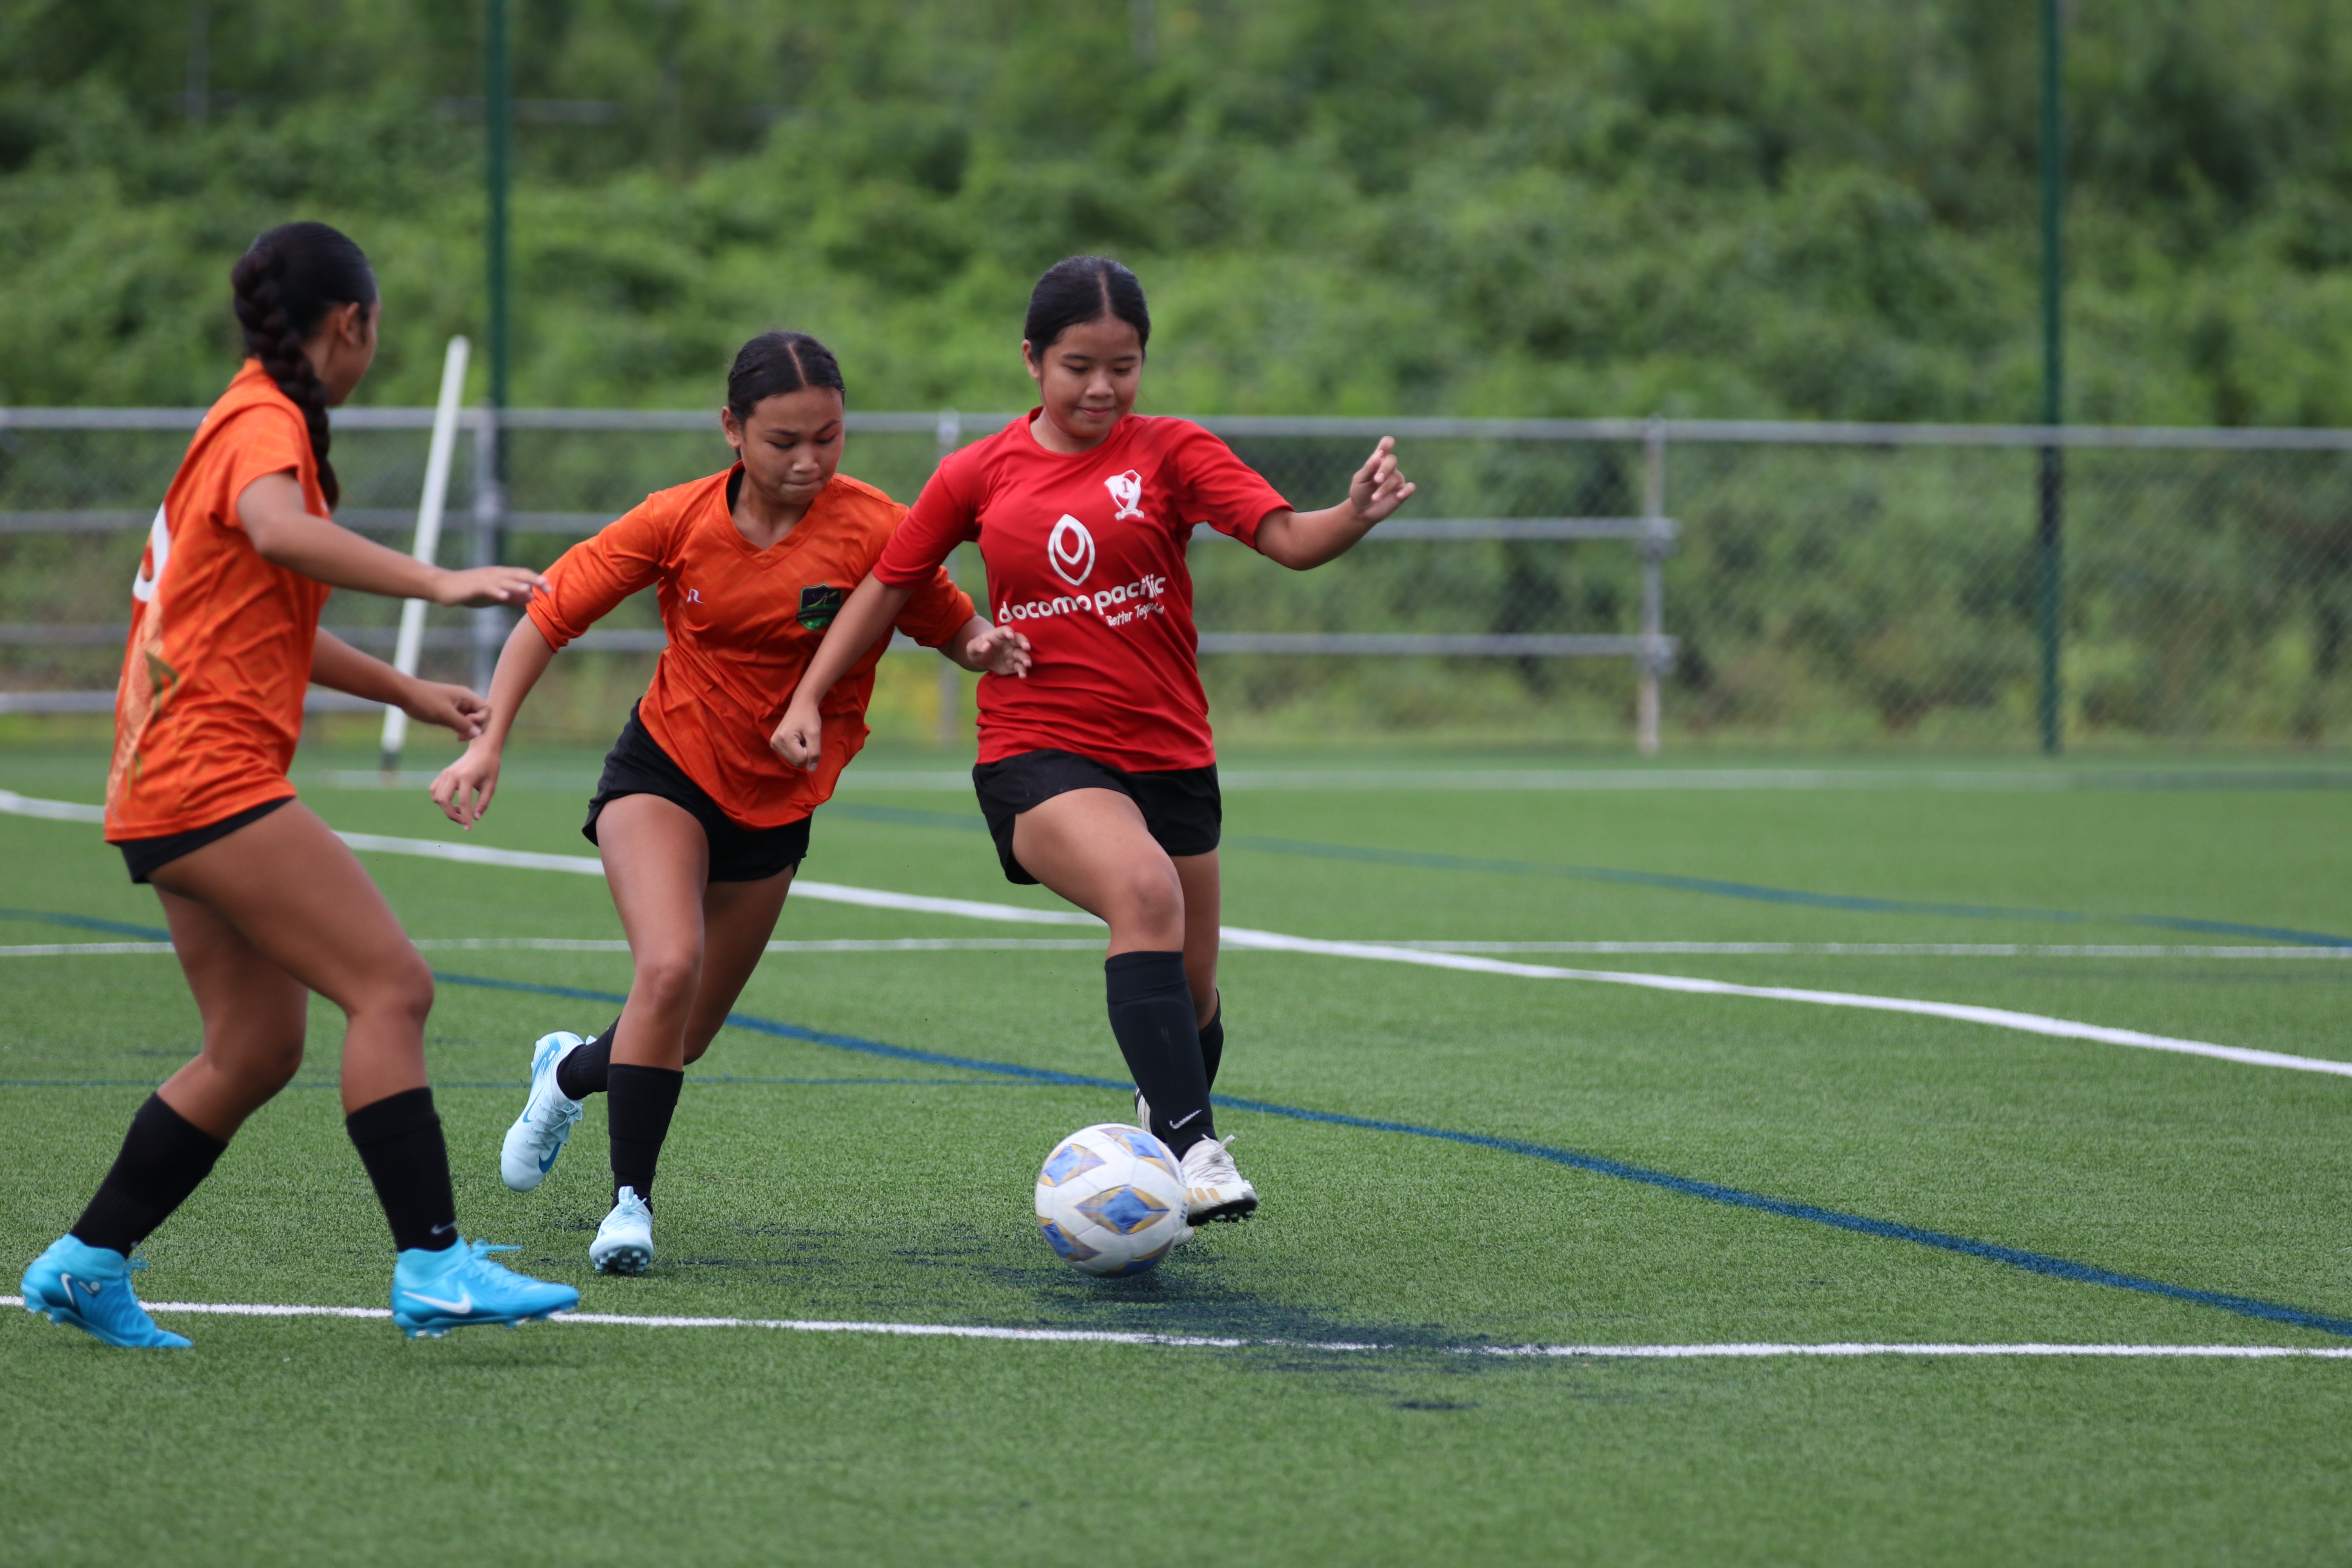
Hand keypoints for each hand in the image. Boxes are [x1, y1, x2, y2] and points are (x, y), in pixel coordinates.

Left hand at [402, 680, 489, 741]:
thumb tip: (478, 734)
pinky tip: (456, 736)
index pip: (486, 709)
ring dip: (468, 730)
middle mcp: (464, 700)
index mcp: (466, 696)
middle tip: (463, 736)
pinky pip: (462, 721)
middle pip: (480, 715)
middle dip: (476, 727)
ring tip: (459, 738)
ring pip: (471, 720)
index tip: (467, 723)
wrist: (404, 694)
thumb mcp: (445, 714)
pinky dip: (461, 729)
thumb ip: (463, 724)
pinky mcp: (449, 712)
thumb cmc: (424, 701)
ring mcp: (457, 706)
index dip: (481, 720)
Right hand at [431, 742, 501, 827]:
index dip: (465, 817)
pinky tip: (453, 802)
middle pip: (444, 800)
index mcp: (467, 777)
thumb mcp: (491, 785)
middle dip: (451, 814)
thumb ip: (483, 802)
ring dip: (446, 808)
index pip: (463, 802)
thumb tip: (475, 818)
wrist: (482, 749)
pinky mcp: (443, 774)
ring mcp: (445, 774)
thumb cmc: (490, 766)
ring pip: (436, 796)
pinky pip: (435, 790)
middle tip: (463, 820)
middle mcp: (453, 775)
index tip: (468, 828)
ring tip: (461, 809)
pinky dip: (440, 800)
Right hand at [432, 565, 547, 608]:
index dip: (537, 580)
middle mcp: (495, 574)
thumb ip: (512, 596)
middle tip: (548, 587)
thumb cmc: (469, 591)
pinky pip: (486, 588)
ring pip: (503, 580)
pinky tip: (504, 596)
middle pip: (517, 574)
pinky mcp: (473, 586)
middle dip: (533, 580)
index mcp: (501, 575)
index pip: (523, 575)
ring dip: (517, 585)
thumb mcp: (494, 595)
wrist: (443, 587)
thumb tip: (531, 597)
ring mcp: (484, 579)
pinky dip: (496, 591)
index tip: (551, 588)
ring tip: (529, 590)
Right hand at [770, 700, 822, 770]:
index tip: (808, 737)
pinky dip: (796, 750)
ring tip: (801, 737)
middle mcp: (774, 743)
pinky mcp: (775, 744)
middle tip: (804, 737)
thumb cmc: (809, 717)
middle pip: (796, 762)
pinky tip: (796, 739)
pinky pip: (789, 756)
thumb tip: (811, 770)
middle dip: (804, 752)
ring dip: (800, 751)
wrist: (801, 704)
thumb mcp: (815, 733)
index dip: (809, 751)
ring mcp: (773, 743)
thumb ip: (814, 752)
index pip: (801, 759)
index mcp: (782, 739)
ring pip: (793, 761)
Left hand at [965, 623, 1031, 677]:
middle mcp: (1009, 643)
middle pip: (1018, 640)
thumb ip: (978, 645)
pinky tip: (1022, 675)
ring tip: (1027, 664)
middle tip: (1027, 647)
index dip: (1008, 632)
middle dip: (1023, 642)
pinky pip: (1019, 667)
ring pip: (1021, 654)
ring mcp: (1013, 654)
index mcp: (998, 635)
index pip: (1004, 631)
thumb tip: (986, 646)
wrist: (981, 659)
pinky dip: (1022, 671)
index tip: (1011, 635)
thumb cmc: (977, 649)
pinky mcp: (1014, 665)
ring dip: (1025, 658)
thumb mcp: (972, 647)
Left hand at [1347, 436, 1415, 526]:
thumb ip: (1368, 468)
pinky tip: (1399, 496)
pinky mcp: (1402, 492)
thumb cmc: (1360, 492)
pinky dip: (1406, 491)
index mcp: (1378, 460)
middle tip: (1376, 481)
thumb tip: (1378, 456)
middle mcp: (1389, 468)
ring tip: (1374, 498)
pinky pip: (1410, 488)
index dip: (1386, 444)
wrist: (1362, 511)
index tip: (1381, 452)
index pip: (1387, 444)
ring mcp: (1397, 480)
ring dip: (1384, 488)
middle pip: (1392, 460)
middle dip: (1384, 470)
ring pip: (1396, 477)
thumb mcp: (1360, 479)